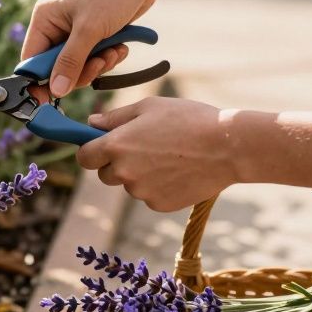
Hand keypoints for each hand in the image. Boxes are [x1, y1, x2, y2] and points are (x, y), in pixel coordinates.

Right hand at [22, 0, 159, 98]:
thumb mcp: (89, 31)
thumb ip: (70, 62)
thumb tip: (55, 91)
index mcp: (44, 19)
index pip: (31, 59)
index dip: (39, 81)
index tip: (47, 101)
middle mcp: (55, 26)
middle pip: (56, 67)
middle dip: (79, 70)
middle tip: (98, 64)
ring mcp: (74, 31)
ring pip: (77, 66)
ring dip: (97, 65)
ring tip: (113, 51)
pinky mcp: (93, 35)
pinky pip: (93, 59)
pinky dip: (107, 58)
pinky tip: (120, 47)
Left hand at [75, 96, 239, 211]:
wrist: (227, 147)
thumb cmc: (188, 119)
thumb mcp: (149, 107)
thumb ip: (115, 117)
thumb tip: (91, 123)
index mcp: (116, 146)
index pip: (84, 157)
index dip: (91, 151)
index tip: (100, 146)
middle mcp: (124, 173)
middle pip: (105, 174)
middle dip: (116, 163)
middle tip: (141, 147)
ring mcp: (142, 192)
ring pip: (129, 184)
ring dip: (139, 174)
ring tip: (168, 155)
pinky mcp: (160, 205)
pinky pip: (149, 195)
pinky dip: (157, 186)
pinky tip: (178, 170)